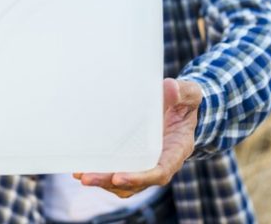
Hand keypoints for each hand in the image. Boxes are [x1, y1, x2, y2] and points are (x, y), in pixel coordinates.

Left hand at [73, 78, 202, 197]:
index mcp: (177, 150)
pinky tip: (83, 168)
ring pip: (125, 183)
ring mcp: (147, 163)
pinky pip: (119, 173)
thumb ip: (181, 92)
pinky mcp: (135, 159)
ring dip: (103, 182)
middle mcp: (162, 162)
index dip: (140, 178)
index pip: (160, 172)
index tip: (119, 177)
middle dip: (111, 182)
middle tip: (87, 178)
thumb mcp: (189, 94)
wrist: (182, 105)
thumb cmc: (186, 101)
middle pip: (137, 183)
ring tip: (81, 175)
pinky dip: (103, 174)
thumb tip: (169, 87)